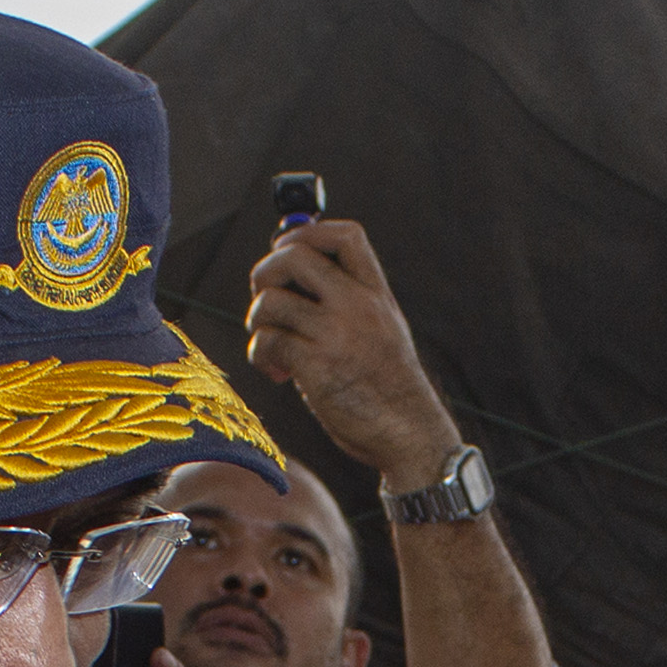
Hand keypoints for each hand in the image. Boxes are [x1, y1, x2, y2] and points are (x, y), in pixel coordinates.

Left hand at [245, 220, 460, 488]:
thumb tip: (290, 281)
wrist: (409, 433)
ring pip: (270, 301)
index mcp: (377, 294)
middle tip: (267, 301)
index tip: (289, 252)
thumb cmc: (390, 388)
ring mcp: (336, 334)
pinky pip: (268, 341)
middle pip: (293, 256)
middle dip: (265, 273)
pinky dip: (261, 354)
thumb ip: (349, 303)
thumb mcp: (383, 331)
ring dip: (257, 321)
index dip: (306, 233)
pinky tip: (277, 372)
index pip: (344, 236)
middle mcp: (357, 305)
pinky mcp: (317, 365)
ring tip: (270, 343)